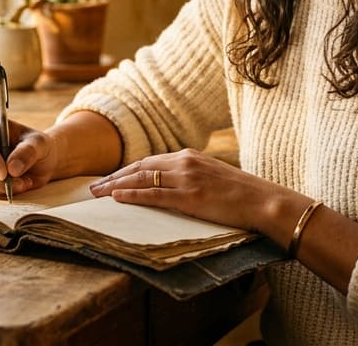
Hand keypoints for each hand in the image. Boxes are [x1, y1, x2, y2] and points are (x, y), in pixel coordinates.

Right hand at [0, 114, 59, 197]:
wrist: (41, 161)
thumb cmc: (39, 146)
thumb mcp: (40, 144)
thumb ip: (27, 152)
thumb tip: (12, 169)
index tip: (5, 173)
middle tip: (18, 182)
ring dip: (1, 187)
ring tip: (23, 182)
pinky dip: (1, 192)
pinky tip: (16, 186)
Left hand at [88, 148, 293, 234]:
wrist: (264, 201)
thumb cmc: (243, 195)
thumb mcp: (214, 177)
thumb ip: (193, 177)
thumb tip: (175, 187)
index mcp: (190, 156)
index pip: (150, 161)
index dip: (127, 170)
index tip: (110, 178)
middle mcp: (185, 162)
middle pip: (140, 166)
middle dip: (114, 176)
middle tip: (93, 187)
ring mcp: (187, 178)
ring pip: (142, 178)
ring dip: (116, 186)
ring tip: (97, 194)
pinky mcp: (190, 197)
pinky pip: (154, 194)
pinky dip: (133, 195)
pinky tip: (117, 198)